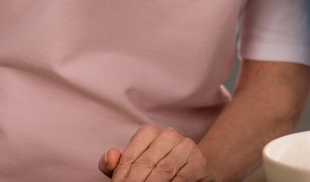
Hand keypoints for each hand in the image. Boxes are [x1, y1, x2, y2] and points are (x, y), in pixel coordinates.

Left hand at [99, 125, 216, 181]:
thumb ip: (119, 164)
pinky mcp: (199, 161)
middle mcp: (168, 135)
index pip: (129, 158)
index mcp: (149, 133)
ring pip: (163, 170)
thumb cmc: (156, 170)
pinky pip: (181, 177)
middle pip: (145, 164)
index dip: (120, 178)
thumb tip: (110, 156)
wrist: (193, 171)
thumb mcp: (135, 167)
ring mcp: (186, 146)